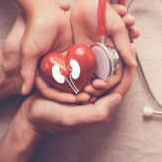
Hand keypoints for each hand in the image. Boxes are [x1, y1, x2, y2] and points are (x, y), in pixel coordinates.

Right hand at [2, 11, 90, 102]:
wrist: (45, 10)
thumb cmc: (34, 30)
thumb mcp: (28, 52)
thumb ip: (27, 71)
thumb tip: (23, 91)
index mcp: (39, 69)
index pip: (49, 88)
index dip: (59, 96)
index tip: (71, 100)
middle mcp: (51, 66)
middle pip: (62, 85)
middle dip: (73, 93)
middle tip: (85, 98)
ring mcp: (62, 60)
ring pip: (73, 77)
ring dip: (81, 84)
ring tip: (92, 90)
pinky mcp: (72, 52)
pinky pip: (80, 64)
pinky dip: (86, 71)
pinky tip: (95, 78)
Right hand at [17, 44, 135, 135]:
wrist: (30, 115)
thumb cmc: (49, 118)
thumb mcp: (72, 118)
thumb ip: (96, 112)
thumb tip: (117, 97)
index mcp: (100, 108)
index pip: (121, 88)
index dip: (128, 70)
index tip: (131, 51)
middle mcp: (97, 99)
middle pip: (116, 78)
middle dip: (123, 61)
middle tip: (127, 43)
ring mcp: (88, 90)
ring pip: (105, 72)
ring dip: (112, 58)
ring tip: (117, 42)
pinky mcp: (78, 84)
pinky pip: (92, 70)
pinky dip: (97, 59)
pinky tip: (99, 47)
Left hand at [71, 0, 139, 101]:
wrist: (86, 2)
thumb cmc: (105, 13)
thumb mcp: (117, 28)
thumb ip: (124, 46)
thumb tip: (133, 64)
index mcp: (117, 52)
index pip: (116, 74)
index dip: (108, 83)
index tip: (98, 85)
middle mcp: (106, 56)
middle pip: (104, 79)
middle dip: (98, 87)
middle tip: (89, 91)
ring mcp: (93, 55)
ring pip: (92, 76)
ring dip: (88, 84)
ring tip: (82, 90)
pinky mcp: (81, 52)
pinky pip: (81, 67)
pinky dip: (79, 75)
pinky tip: (74, 82)